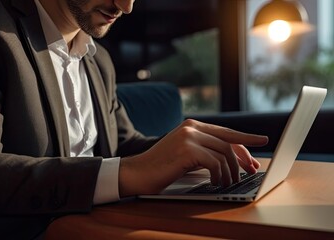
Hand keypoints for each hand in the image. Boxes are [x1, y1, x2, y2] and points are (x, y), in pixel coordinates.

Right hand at [119, 119, 267, 196]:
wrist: (138, 172)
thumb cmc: (162, 166)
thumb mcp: (187, 154)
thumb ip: (205, 150)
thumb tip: (231, 159)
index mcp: (192, 125)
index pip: (225, 132)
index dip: (245, 139)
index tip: (261, 141)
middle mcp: (192, 127)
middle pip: (228, 142)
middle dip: (243, 158)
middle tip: (251, 170)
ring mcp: (189, 136)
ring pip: (224, 153)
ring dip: (230, 171)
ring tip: (228, 183)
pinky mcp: (187, 149)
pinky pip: (215, 162)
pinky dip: (220, 175)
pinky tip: (217, 182)